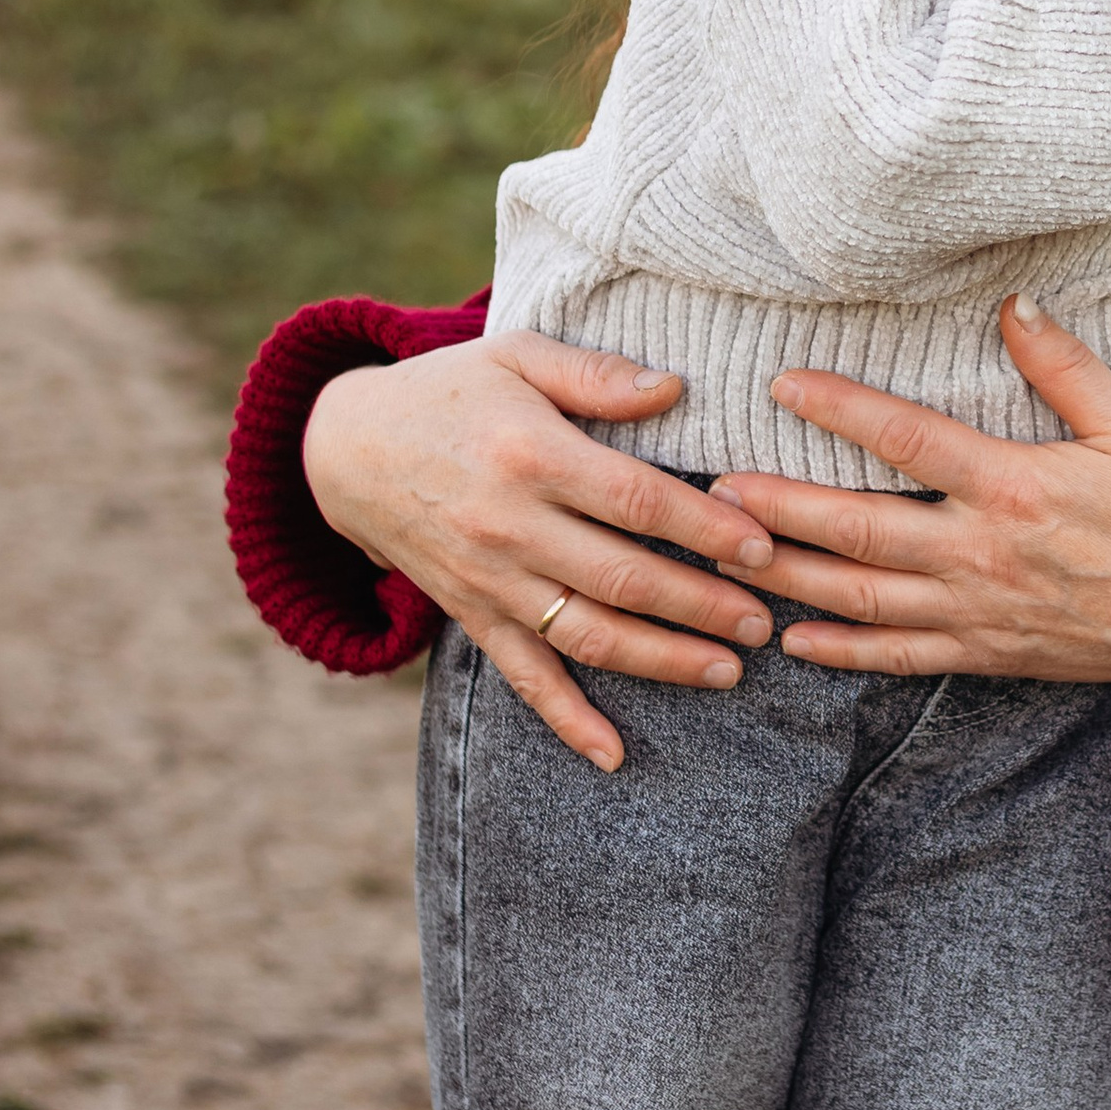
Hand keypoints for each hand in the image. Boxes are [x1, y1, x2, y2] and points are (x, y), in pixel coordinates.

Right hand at [303, 334, 782, 770]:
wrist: (346, 449)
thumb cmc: (449, 391)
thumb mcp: (517, 356)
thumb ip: (596, 374)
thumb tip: (675, 388)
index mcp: (531, 456)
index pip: (636, 501)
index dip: (704, 528)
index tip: (762, 547)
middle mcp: (509, 527)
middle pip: (622, 578)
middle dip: (701, 606)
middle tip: (764, 622)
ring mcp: (488, 580)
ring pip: (585, 636)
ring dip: (660, 661)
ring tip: (727, 671)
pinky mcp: (471, 616)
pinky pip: (523, 677)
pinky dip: (567, 721)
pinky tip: (614, 754)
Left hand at [709, 300, 1110, 717]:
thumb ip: (1066, 367)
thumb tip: (1013, 303)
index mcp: (1013, 487)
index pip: (908, 439)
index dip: (842, 409)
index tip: (783, 385)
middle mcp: (980, 552)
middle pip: (859, 529)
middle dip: (781, 508)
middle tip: (715, 490)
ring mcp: (976, 610)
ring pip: (862, 597)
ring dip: (791, 575)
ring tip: (730, 554)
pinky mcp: (983, 652)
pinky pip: (897, 657)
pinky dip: (841, 652)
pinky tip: (792, 641)